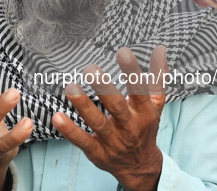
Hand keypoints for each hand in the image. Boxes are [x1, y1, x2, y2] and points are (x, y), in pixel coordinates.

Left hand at [52, 46, 168, 190]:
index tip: (122, 52)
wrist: (140, 167)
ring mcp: (112, 140)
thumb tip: (160, 49)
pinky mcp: (97, 152)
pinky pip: (82, 141)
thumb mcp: (155, 105)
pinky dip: (69, 130)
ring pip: (97, 122)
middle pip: (117, 106)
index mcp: (144, 112)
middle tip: (91, 69)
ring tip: (70, 87)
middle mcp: (129, 126)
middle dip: (104, 88)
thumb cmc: (144, 127)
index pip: (140, 91)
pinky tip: (57, 117)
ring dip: (83, 106)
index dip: (132, 72)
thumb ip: (157, 77)